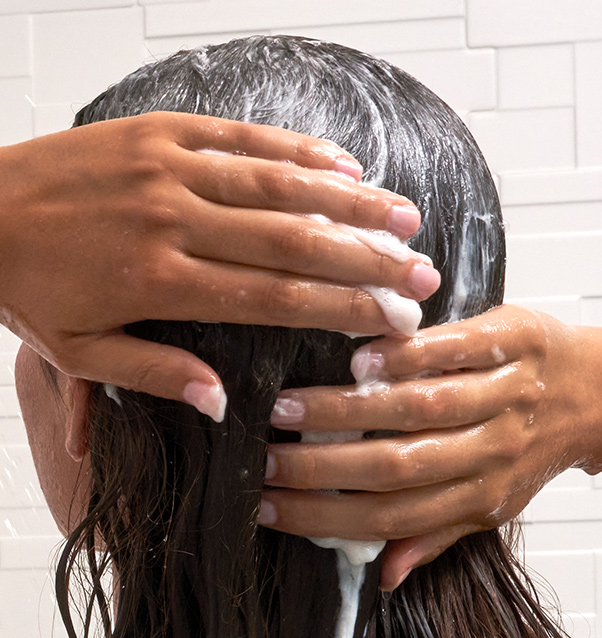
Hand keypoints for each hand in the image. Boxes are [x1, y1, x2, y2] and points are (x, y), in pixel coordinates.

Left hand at [0, 111, 434, 419]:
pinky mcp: (160, 130)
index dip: (343, 307)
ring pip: (278, 185)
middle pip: (294, 240)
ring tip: (406, 219)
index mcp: (159, 281)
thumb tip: (223, 405)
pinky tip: (344, 166)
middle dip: (368, 258)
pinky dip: (298, 151)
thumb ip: (158, 375)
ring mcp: (169, 167)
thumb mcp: (80, 352)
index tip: (394, 318)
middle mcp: (173, 219)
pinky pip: (242, 137)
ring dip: (351, 202)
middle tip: (423, 273)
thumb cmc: (26, 286)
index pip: (275, 297)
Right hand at [261, 305, 601, 589]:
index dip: (326, 516)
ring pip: (419, 408)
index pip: (393, 516)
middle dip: (321, 467)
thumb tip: (384, 576)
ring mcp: (506, 394)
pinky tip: (358, 358)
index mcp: (483, 495)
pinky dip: (405, 355)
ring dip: (348, 410)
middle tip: (264, 457)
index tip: (269, 507)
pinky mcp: (514, 342)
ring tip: (290, 405)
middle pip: (397, 466)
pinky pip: (454, 351)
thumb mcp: (495, 500)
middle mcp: (494, 451)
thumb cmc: (536, 446)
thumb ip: (440, 534)